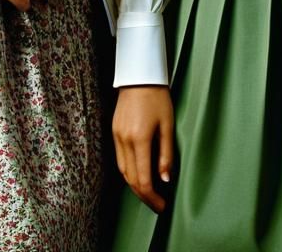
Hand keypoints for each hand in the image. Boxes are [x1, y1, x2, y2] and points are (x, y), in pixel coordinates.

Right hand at [114, 85, 174, 212]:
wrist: (139, 76)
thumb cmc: (158, 98)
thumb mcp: (168, 125)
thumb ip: (166, 154)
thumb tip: (165, 180)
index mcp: (139, 140)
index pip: (143, 179)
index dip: (152, 197)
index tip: (162, 206)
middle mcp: (124, 141)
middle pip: (131, 179)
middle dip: (144, 196)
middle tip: (157, 204)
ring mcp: (116, 137)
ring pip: (123, 171)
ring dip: (135, 185)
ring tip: (150, 193)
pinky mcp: (114, 132)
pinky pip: (120, 159)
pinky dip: (129, 171)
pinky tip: (138, 174)